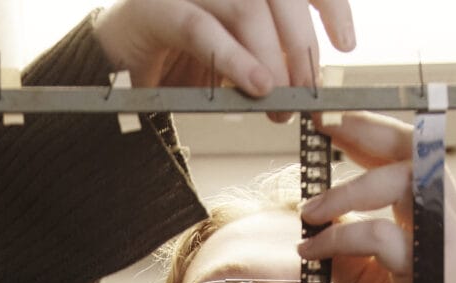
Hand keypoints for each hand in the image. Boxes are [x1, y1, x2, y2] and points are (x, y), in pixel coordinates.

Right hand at [94, 0, 354, 99]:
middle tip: (308, 92)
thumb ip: (267, 53)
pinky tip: (256, 86)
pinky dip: (234, 60)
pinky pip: (202, 31)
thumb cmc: (176, 58)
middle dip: (301, 45)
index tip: (346, 43)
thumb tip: (311, 78)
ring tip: (280, 99)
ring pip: (246, 8)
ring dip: (271, 58)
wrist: (108, 63)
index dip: (329, 5)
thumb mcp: (233, 53)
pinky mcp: (157, 7)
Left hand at [300, 111, 455, 282]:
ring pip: (405, 182)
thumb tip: (315, 214)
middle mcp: (449, 218)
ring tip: (309, 210)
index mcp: (433, 214)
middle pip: (416, 148)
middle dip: (366, 131)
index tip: (328, 123)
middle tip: (323, 128)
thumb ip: (343, 243)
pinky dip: (339, 238)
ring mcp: (446, 242)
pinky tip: (310, 251)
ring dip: (348, 190)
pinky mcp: (431, 272)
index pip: (409, 152)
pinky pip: (381, 236)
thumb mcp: (358, 278)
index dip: (369, 131)